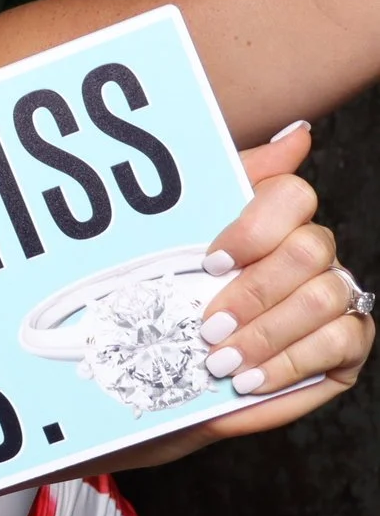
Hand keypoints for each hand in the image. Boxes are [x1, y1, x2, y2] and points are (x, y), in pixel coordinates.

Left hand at [143, 121, 373, 457]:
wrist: (168, 381)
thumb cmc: (173, 308)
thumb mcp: (179, 243)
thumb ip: (230, 186)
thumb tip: (298, 134)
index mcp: (275, 221)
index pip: (291, 195)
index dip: (254, 228)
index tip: (210, 262)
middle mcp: (313, 254)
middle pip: (310, 248)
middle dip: (255, 291)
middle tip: (208, 326)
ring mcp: (337, 296)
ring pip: (325, 296)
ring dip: (266, 333)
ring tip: (220, 360)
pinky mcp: (347, 344)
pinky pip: (338, 341)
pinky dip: (287, 362)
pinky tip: (249, 379)